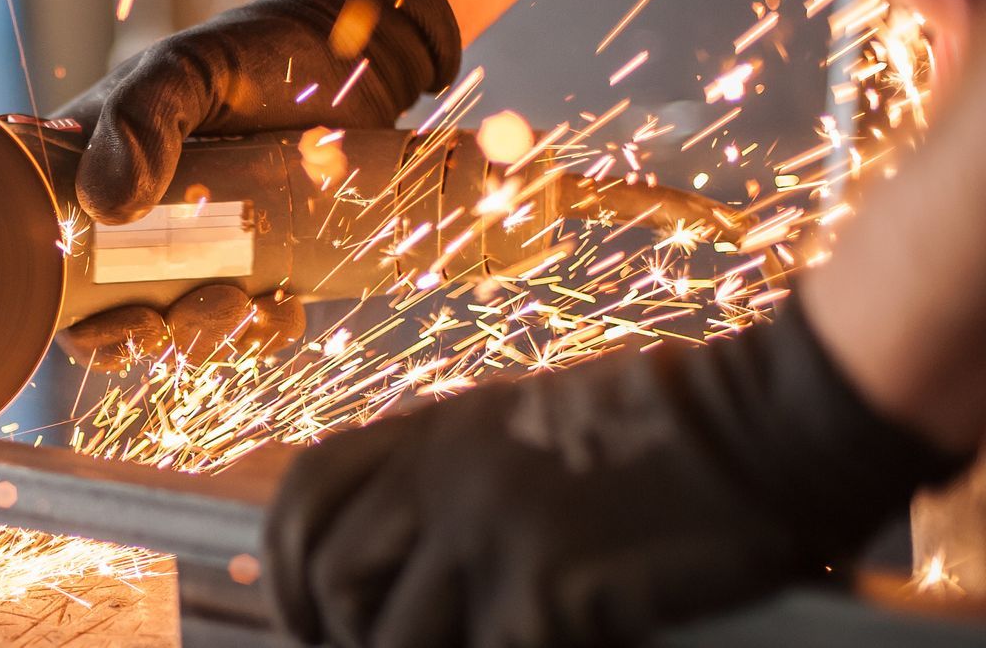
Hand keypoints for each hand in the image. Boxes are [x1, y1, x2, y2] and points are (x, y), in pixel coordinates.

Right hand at [51, 0, 461, 369]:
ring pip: (183, 330)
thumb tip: (106, 206)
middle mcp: (136, 227)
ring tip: (248, 305)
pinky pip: (250, 326)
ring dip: (210, 338)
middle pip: (114, 319)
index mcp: (92, 181)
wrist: (345, 57)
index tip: (127, 319)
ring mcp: (198, 254)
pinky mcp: (256, 270)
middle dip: (148, 338)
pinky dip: (264, 331)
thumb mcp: (181, 70)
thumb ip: (138, 118)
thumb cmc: (247, 52)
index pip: (55, 270)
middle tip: (187, 317)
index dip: (81, 320)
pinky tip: (284, 305)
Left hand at [263, 298, 966, 646]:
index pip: (307, 494)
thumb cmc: (664, 433)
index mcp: (436, 430)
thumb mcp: (528, 424)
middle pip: (333, 575)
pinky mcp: (546, 594)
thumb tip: (399, 549)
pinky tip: (547, 646)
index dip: (283, 563)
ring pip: (392, 636)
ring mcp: (491, 534)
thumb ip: (454, 473)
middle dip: (333, 633)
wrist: (767, 425)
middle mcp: (445, 476)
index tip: (296, 614)